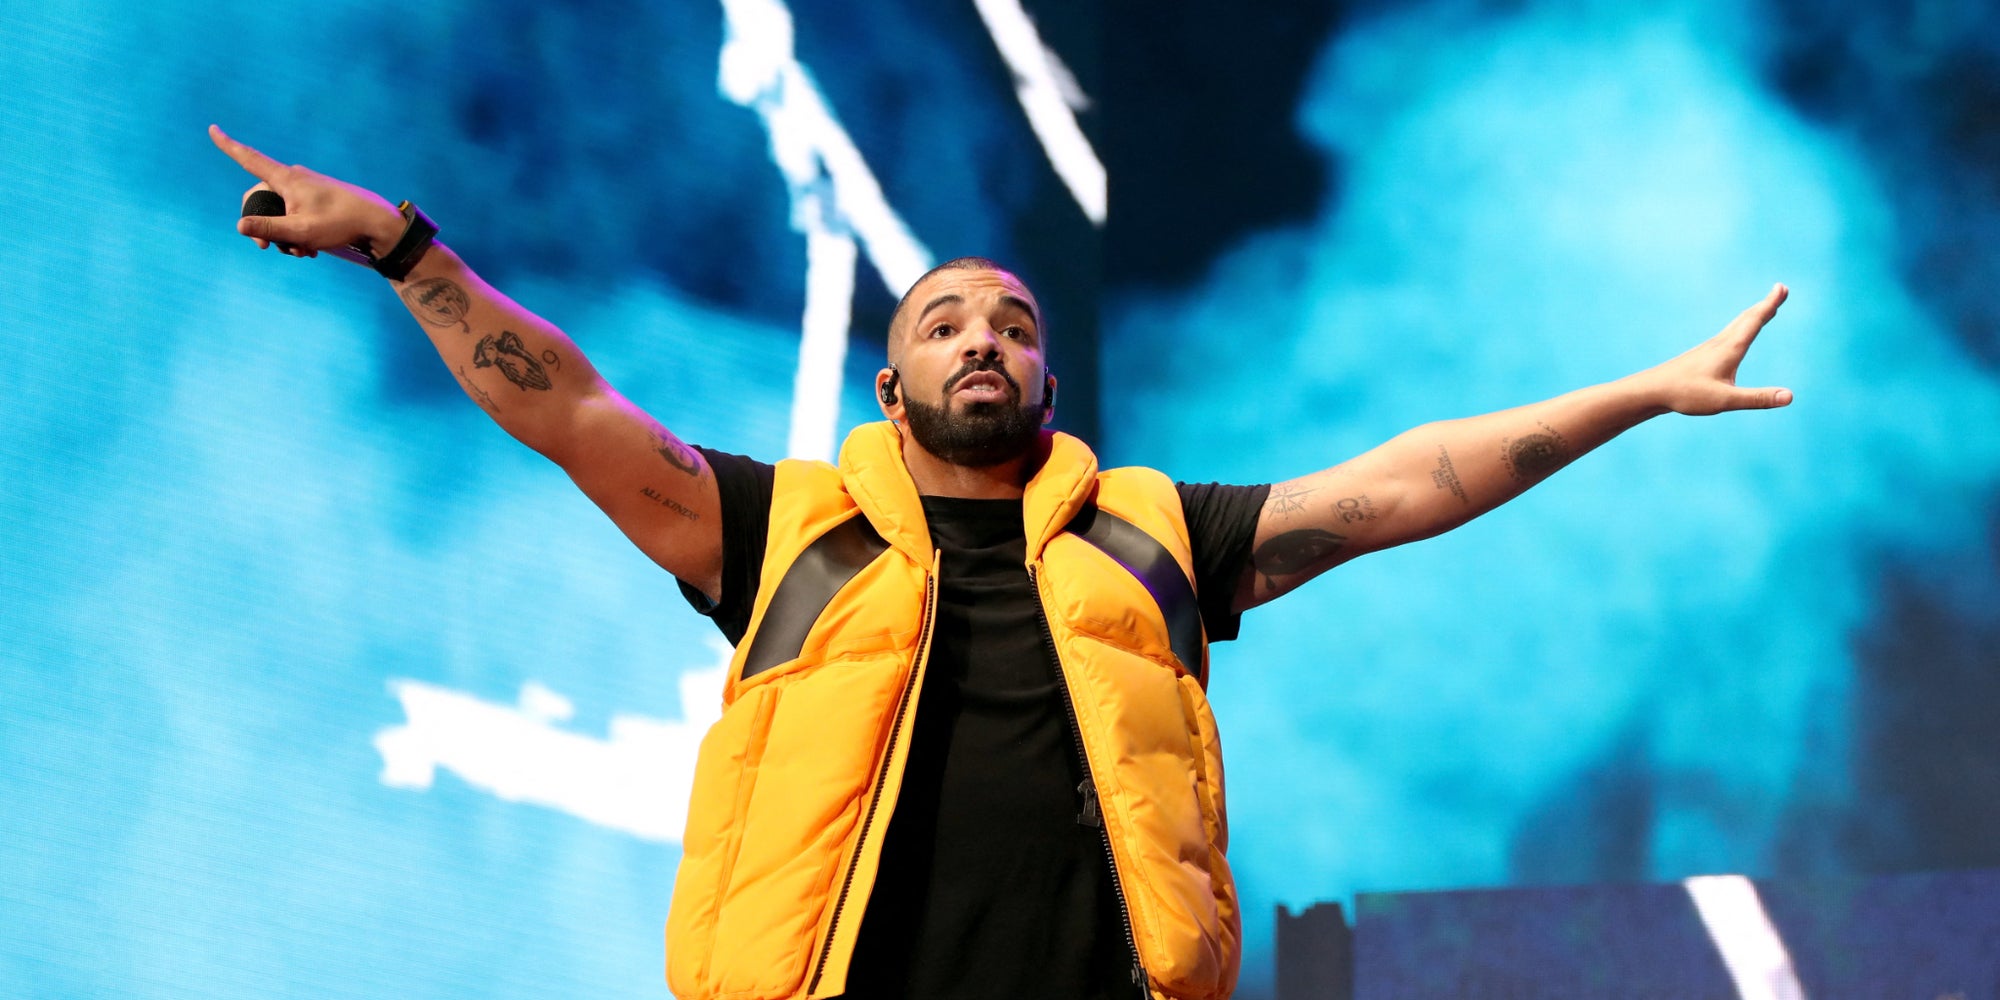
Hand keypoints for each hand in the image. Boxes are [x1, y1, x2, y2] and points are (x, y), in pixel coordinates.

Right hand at [209, 125, 404, 258]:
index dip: (228, 145)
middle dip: (262, 225)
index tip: (212, 128)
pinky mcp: (316, 198)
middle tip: (270, 249)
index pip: (249, 158)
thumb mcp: (300, 230)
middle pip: (261, 199)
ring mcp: (306, 187)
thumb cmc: (340, 223)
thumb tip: (239, 225)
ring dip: (284, 234)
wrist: (376, 222)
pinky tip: (311, 250)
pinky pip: (295, 213)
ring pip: (280, 211)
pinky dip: (297, 231)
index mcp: (286, 179)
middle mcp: (293, 178)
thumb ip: (268, 228)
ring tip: (302, 252)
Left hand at [1644, 283, 1794, 415]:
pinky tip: (1736, 335)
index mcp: (1729, 349)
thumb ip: (1757, 398)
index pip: (1755, 322)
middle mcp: (1720, 343)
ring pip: (1736, 325)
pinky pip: (1727, 335)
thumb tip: (1789, 396)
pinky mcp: (1702, 356)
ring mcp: (1709, 348)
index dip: (1770, 304)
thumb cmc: (1686, 394)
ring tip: (1764, 308)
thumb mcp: (1725, 400)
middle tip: (1781, 290)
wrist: (1652, 390)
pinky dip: (1740, 327)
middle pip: (1747, 318)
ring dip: (1754, 314)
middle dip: (1766, 304)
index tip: (1782, 287)